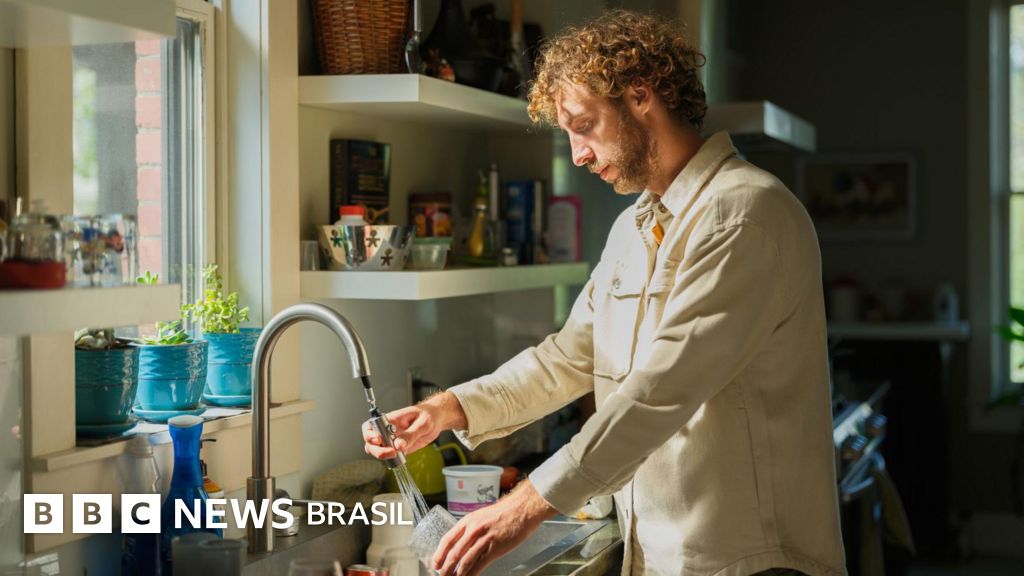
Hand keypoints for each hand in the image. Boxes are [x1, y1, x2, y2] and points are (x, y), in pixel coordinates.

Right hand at [362, 391, 467, 459]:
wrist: (436, 419)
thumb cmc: (429, 415)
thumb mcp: (423, 423)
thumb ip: (411, 434)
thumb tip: (398, 445)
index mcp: (390, 420)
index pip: (370, 426)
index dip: (369, 434)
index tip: (378, 440)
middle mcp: (387, 430)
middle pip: (370, 442)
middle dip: (376, 450)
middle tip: (391, 452)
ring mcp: (392, 440)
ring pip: (377, 451)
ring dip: (383, 456)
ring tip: (397, 455)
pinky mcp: (399, 448)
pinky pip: (389, 457)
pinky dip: (391, 460)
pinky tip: (400, 458)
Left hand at [433, 480, 556, 575]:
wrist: (522, 509)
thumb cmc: (504, 512)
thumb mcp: (482, 516)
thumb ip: (471, 529)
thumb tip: (461, 543)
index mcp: (468, 521)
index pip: (448, 539)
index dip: (439, 553)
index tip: (435, 563)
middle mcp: (474, 530)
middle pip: (454, 553)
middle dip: (446, 568)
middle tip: (442, 575)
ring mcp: (484, 539)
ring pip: (465, 560)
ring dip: (457, 573)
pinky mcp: (496, 548)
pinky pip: (480, 564)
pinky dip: (472, 574)